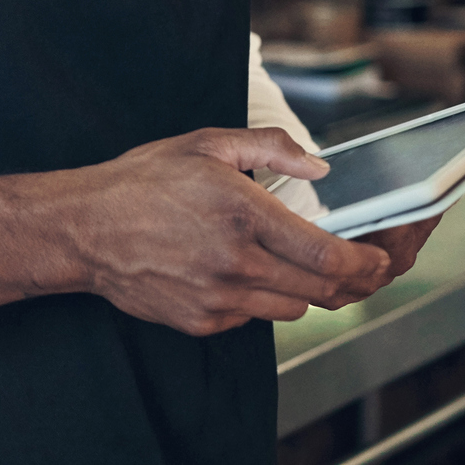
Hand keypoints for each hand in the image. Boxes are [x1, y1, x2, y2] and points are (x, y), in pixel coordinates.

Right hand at [0, 127, 390, 336]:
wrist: (82, 228)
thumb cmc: (141, 181)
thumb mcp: (205, 144)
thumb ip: (270, 147)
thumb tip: (321, 162)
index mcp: (243, 214)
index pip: (330, 255)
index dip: (369, 261)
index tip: (382, 254)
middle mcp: (236, 263)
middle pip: (325, 291)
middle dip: (355, 279)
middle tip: (362, 263)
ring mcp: (219, 298)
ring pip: (296, 309)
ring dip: (308, 289)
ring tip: (293, 261)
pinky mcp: (203, 321)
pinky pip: (255, 318)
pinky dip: (262, 299)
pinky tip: (241, 270)